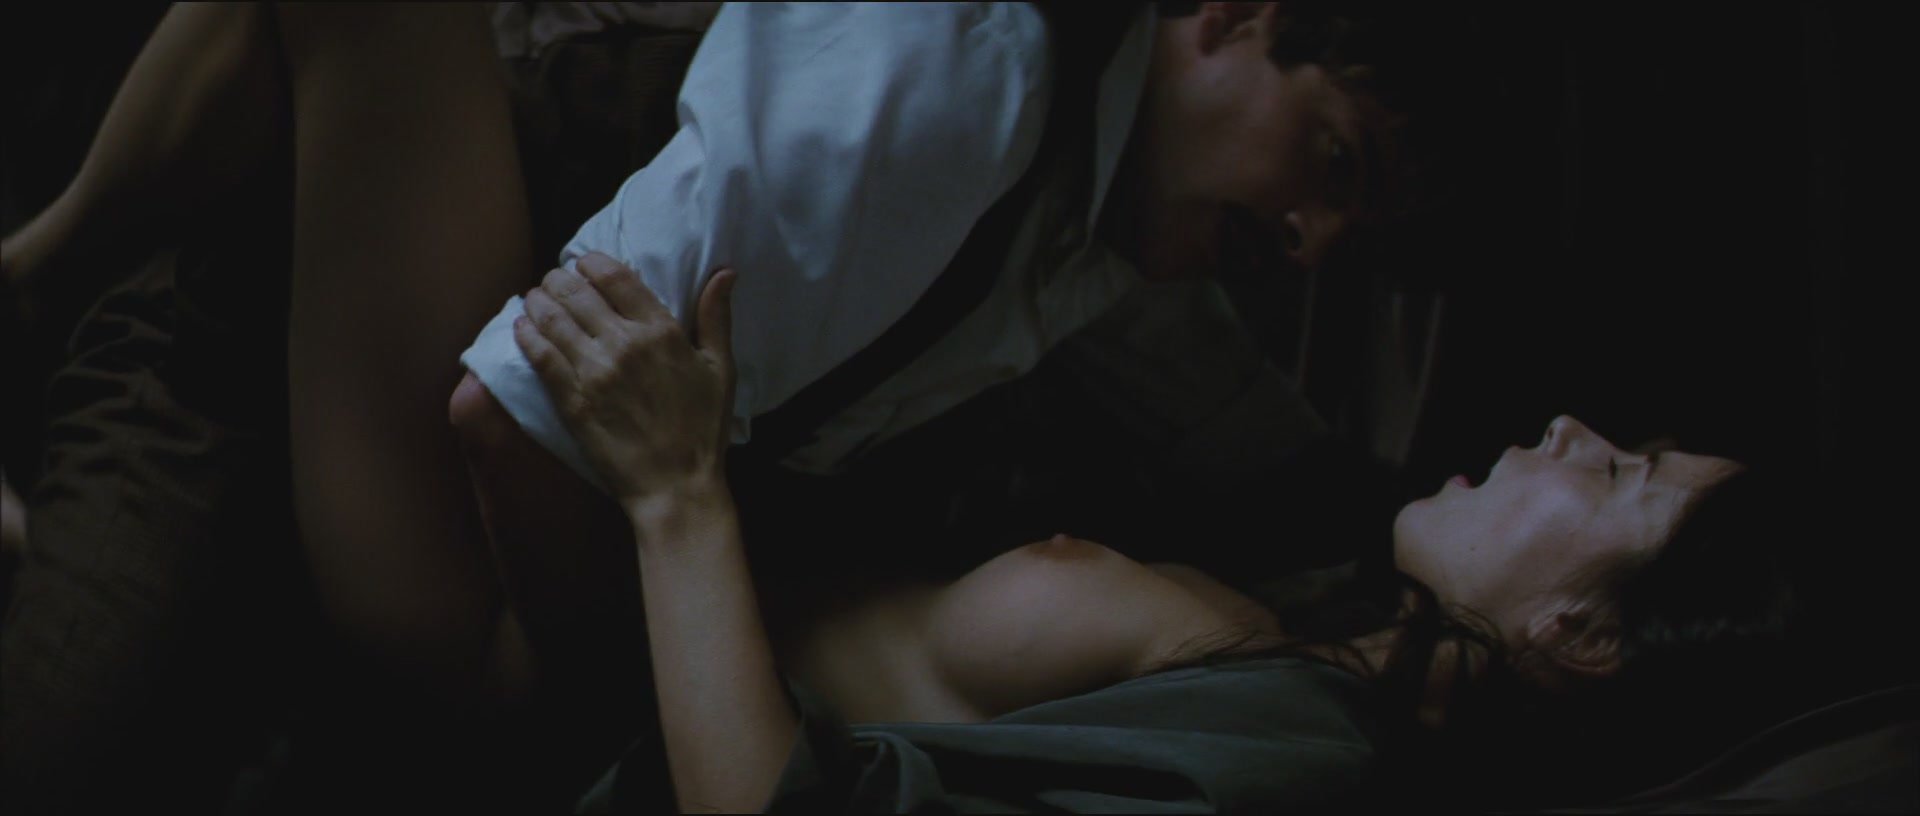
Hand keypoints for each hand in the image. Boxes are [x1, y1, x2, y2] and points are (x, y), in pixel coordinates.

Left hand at [512, 253, 737, 511]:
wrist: (675, 485)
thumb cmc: (703, 429)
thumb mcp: (722, 369)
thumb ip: (717, 317)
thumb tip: (725, 272)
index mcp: (661, 331)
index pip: (614, 277)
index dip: (591, 262)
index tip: (583, 263)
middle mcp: (623, 344)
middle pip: (575, 291)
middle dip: (558, 278)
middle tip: (554, 280)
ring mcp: (593, 371)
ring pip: (551, 318)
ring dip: (538, 300)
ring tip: (535, 298)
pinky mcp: (571, 399)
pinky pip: (540, 355)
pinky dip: (526, 335)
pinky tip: (522, 327)